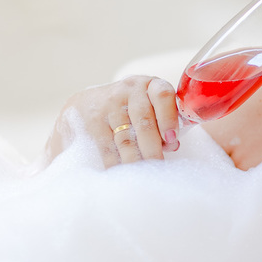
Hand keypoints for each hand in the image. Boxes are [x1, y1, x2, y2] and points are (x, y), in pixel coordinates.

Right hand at [45, 76, 180, 166]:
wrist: (89, 102)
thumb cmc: (132, 109)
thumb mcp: (150, 106)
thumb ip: (164, 124)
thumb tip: (173, 145)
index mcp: (150, 85)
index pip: (163, 96)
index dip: (168, 118)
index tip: (172, 139)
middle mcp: (130, 90)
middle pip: (143, 122)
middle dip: (152, 148)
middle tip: (158, 167)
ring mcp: (110, 104)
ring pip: (125, 138)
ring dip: (135, 160)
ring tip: (143, 175)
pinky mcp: (94, 120)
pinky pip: (107, 147)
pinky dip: (116, 163)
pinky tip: (123, 173)